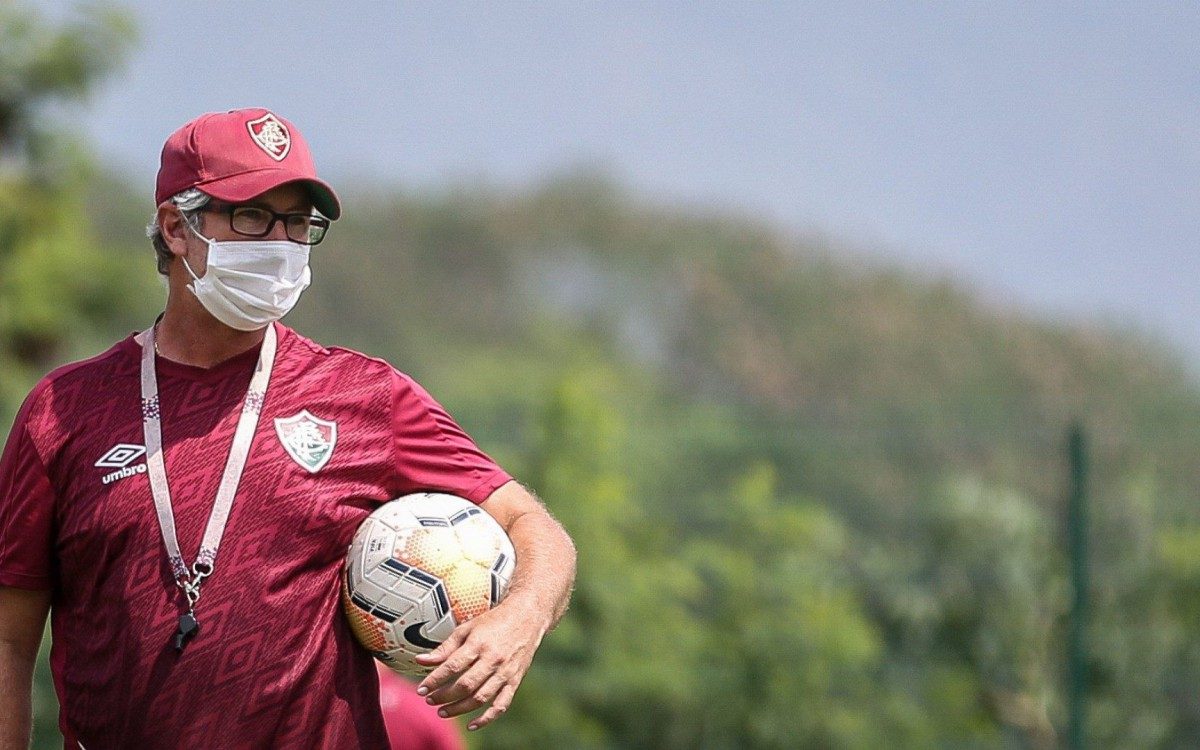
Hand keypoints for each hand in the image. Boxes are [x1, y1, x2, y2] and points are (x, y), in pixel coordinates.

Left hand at [414, 601, 546, 730]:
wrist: (526, 617)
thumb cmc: (494, 621)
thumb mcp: (467, 628)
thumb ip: (445, 647)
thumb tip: (421, 660)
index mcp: (479, 643)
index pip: (452, 666)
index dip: (435, 680)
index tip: (422, 689)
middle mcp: (493, 659)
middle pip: (465, 685)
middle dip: (444, 696)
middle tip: (429, 700)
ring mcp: (505, 671)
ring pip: (480, 697)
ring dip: (459, 708)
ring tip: (442, 711)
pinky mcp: (515, 680)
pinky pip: (502, 704)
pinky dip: (487, 718)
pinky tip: (472, 724)